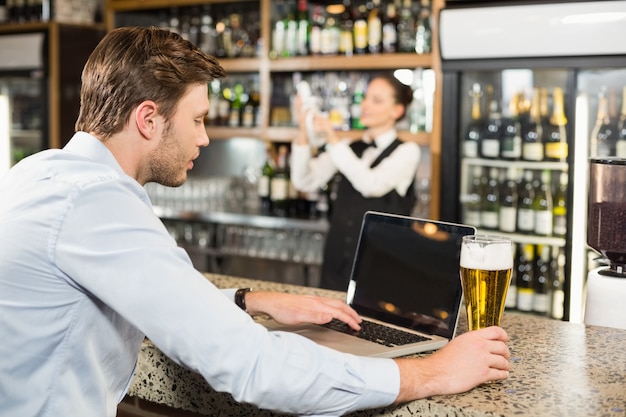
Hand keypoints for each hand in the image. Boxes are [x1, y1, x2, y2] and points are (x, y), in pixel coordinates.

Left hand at [245, 291, 361, 329]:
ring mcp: (314, 300)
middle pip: (340, 306)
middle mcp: (317, 301)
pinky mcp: (310, 301)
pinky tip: (334, 311)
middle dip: (351, 313)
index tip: (356, 326)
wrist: (271, 303)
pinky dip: (337, 307)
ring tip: (351, 315)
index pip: (339, 313)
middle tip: (359, 321)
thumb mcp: (298, 317)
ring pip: (335, 303)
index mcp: (317, 305)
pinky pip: (329, 303)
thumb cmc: (282, 310)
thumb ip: (315, 317)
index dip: (349, 320)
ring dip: (345, 309)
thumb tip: (330, 317)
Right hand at [394, 326, 509, 401]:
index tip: (505, 339)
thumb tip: (478, 343)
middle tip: (504, 356)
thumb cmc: (442, 361)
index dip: (503, 336)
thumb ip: (470, 342)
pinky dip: (503, 375)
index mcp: (472, 337)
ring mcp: (483, 360)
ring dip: (505, 365)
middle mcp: (480, 346)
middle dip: (505, 353)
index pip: (496, 331)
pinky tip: (502, 375)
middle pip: (503, 347)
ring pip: (503, 361)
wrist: (436, 373)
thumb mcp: (457, 343)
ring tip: (504, 367)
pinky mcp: (483, 374)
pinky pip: (500, 374)